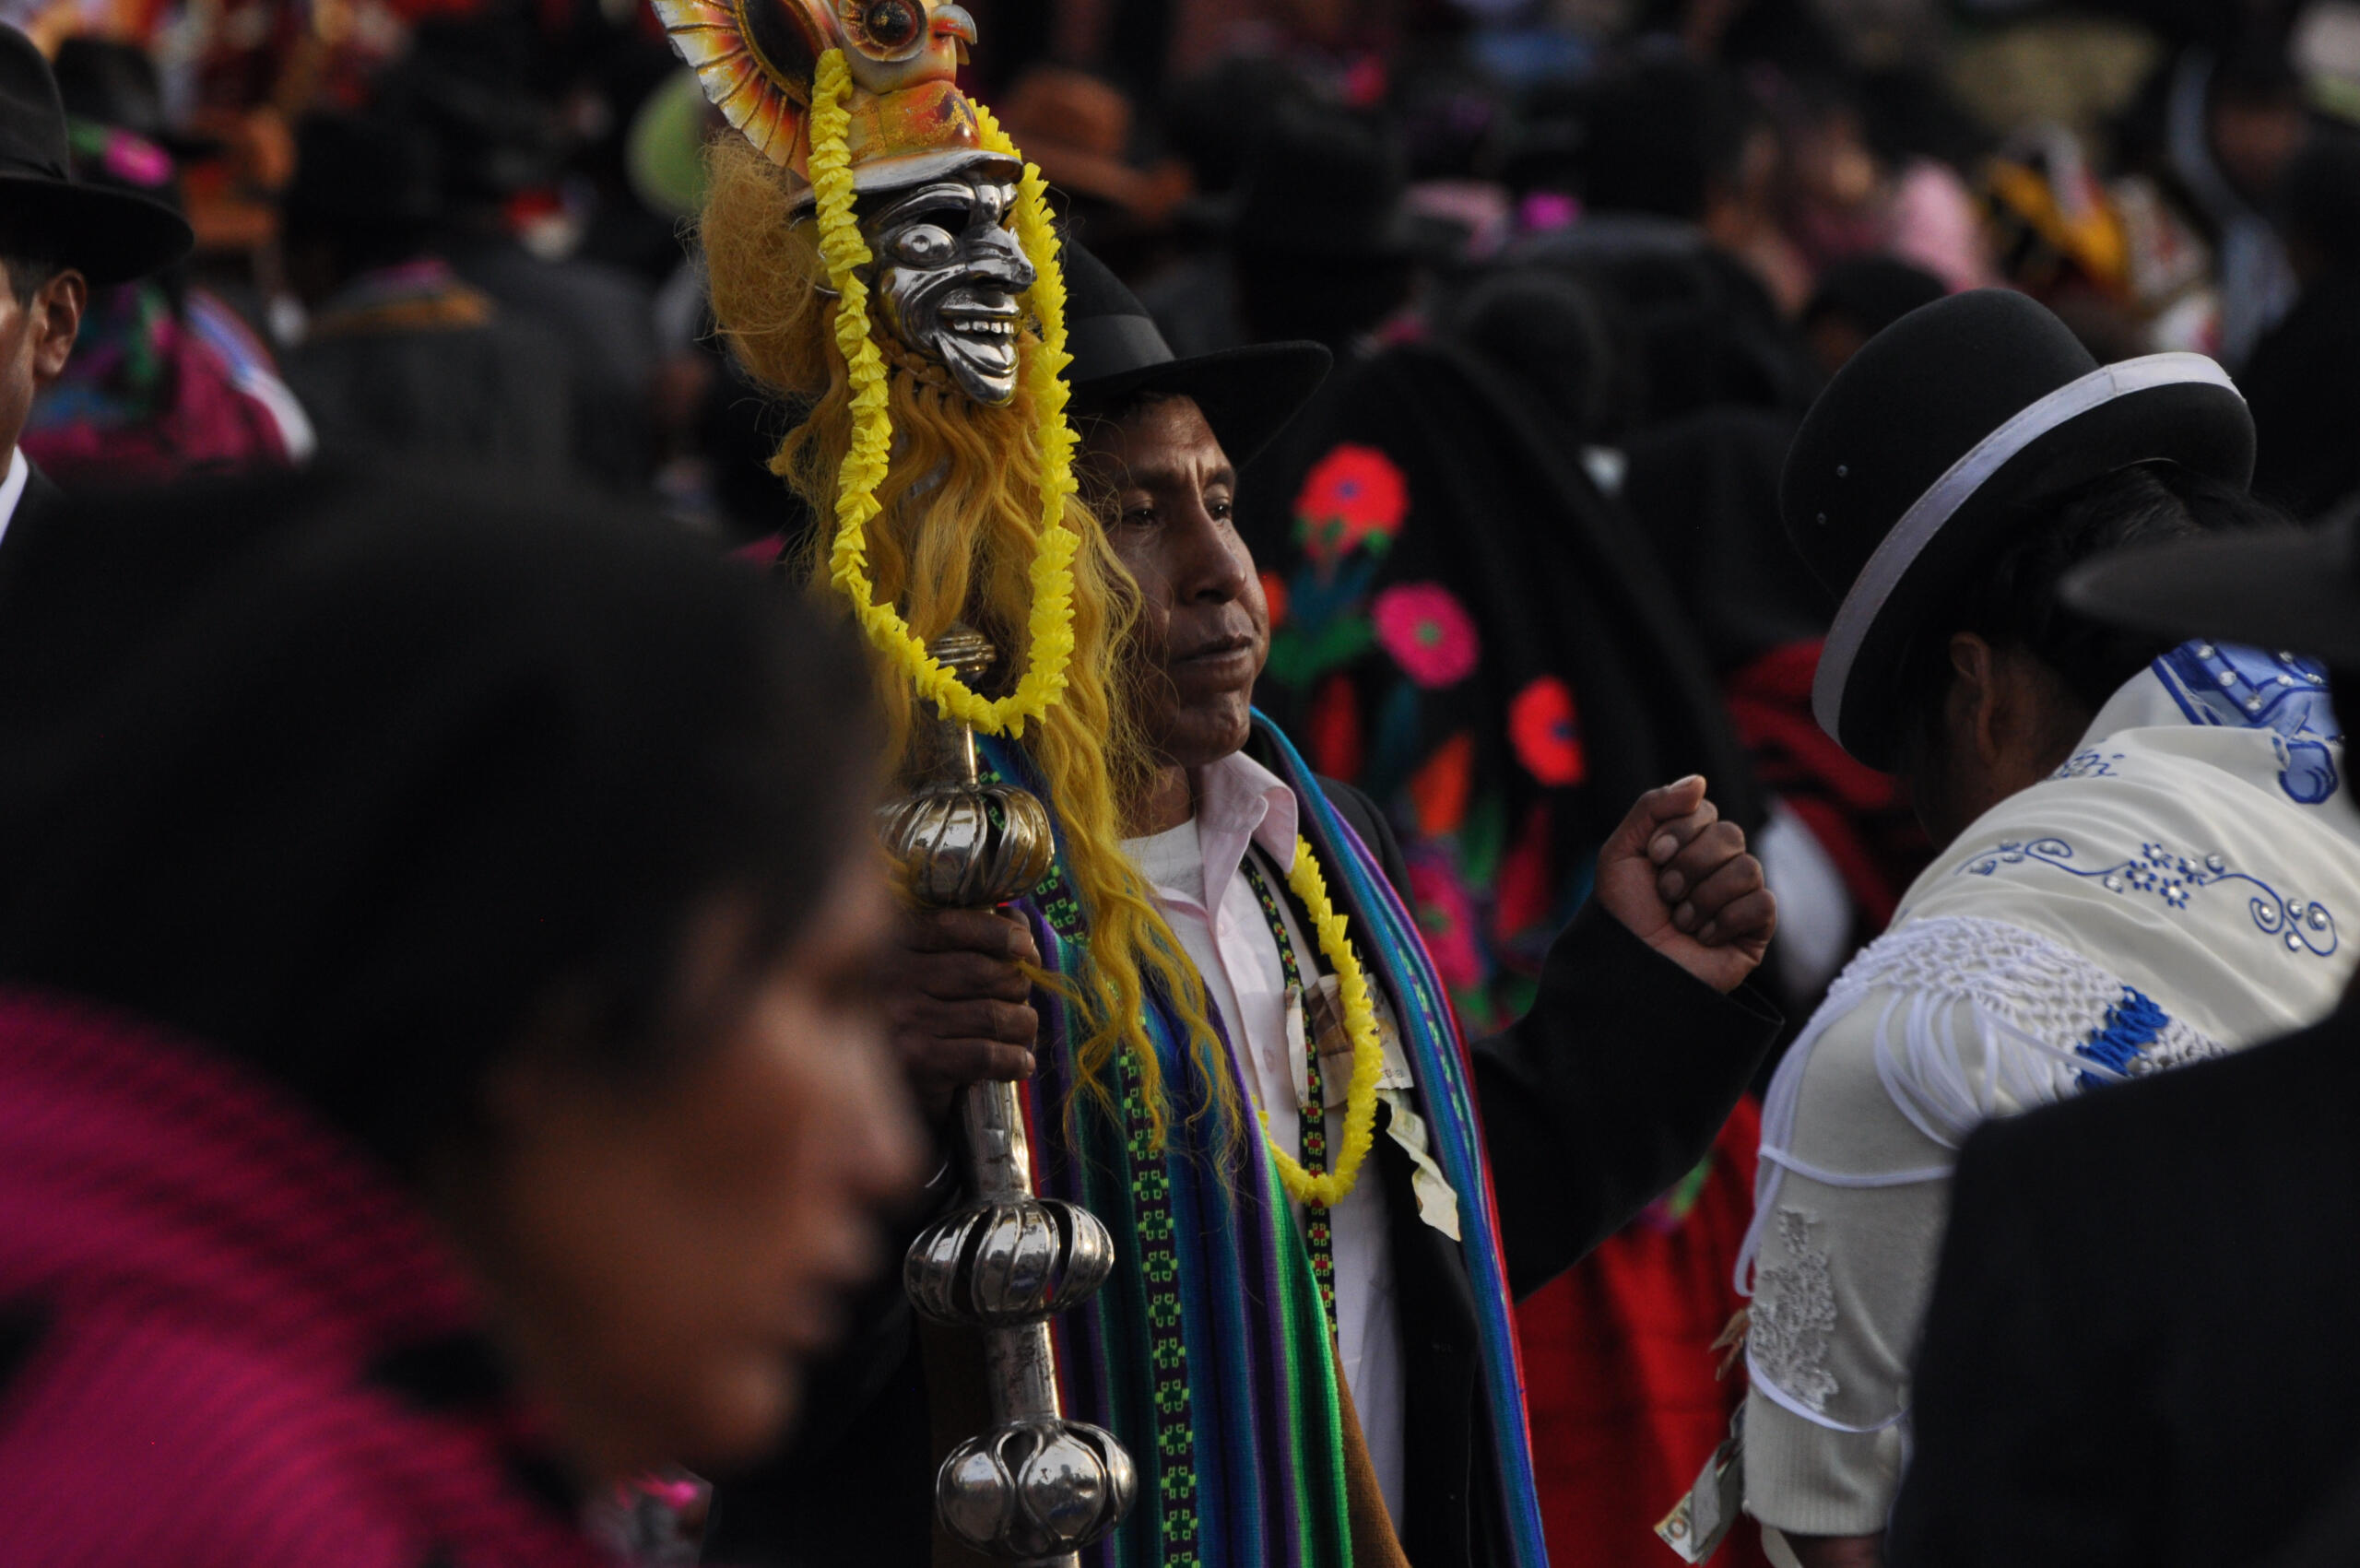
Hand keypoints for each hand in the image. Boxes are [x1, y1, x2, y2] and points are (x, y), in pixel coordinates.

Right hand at [878, 906, 1040, 1123]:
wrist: (869, 1093)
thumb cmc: (906, 1020)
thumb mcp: (919, 970)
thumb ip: (962, 940)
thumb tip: (1018, 923)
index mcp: (889, 945)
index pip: (952, 926)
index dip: (998, 932)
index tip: (1025, 946)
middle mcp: (893, 978)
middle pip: (982, 971)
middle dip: (1017, 984)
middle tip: (1021, 997)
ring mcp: (905, 1021)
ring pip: (992, 1014)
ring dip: (1022, 1024)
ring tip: (1023, 1030)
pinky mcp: (919, 1063)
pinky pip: (986, 1055)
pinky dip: (1014, 1060)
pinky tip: (1020, 1064)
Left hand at [1594, 776, 1774, 993]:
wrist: (1626, 968)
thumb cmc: (1622, 913)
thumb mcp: (1621, 851)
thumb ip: (1653, 806)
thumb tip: (1700, 780)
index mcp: (1690, 843)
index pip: (1705, 811)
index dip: (1678, 832)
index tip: (1653, 859)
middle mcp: (1719, 865)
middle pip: (1730, 836)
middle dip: (1689, 865)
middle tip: (1665, 893)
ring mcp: (1740, 896)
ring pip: (1748, 868)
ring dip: (1703, 897)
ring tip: (1681, 920)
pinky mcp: (1755, 930)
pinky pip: (1762, 903)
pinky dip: (1725, 920)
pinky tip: (1702, 937)